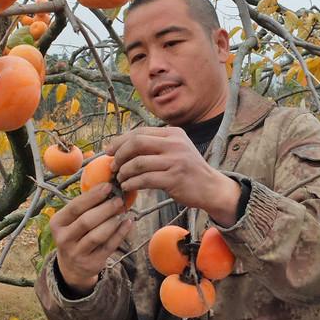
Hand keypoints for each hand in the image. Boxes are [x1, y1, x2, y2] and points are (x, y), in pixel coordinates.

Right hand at [50, 183, 133, 292]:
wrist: (72, 267)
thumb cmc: (75, 235)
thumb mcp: (71, 221)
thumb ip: (84, 207)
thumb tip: (107, 186)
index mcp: (57, 224)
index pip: (75, 207)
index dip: (92, 196)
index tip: (108, 186)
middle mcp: (64, 239)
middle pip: (86, 221)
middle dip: (105, 208)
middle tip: (119, 200)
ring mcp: (77, 253)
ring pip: (97, 235)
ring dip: (113, 221)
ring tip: (123, 211)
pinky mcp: (92, 263)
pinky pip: (109, 246)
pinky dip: (120, 233)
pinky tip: (128, 223)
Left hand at [107, 126, 242, 224]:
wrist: (211, 187)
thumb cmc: (188, 170)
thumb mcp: (176, 149)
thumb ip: (156, 145)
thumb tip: (123, 147)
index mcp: (173, 133)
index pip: (139, 132)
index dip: (120, 141)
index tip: (109, 151)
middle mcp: (175, 144)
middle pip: (136, 143)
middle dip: (119, 154)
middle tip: (113, 165)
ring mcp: (175, 161)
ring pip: (138, 162)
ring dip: (124, 172)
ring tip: (120, 178)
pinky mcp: (174, 178)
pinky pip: (144, 179)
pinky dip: (131, 183)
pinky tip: (127, 187)